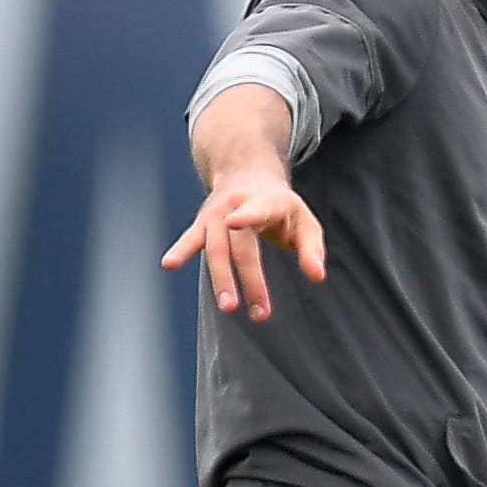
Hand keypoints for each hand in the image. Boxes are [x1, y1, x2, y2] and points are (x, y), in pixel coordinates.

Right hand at [162, 178, 325, 320]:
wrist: (246, 174)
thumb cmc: (281, 207)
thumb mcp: (305, 222)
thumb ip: (312, 249)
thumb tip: (317, 276)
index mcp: (267, 201)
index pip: (258, 209)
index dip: (248, 214)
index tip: (236, 222)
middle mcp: (237, 205)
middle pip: (241, 245)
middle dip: (249, 278)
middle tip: (259, 312)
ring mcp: (217, 214)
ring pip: (216, 248)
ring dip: (222, 278)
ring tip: (229, 306)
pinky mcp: (203, 224)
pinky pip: (191, 239)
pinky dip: (180, 251)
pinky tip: (169, 264)